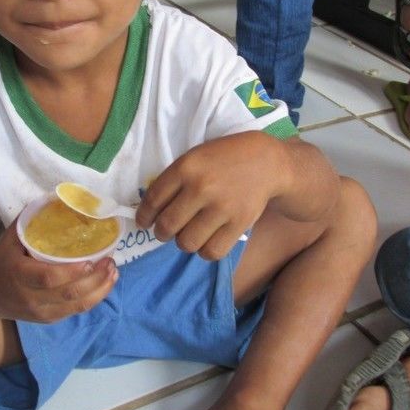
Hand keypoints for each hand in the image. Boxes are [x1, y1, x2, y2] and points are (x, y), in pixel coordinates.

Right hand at [0, 220, 118, 322]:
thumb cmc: (1, 262)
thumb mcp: (9, 239)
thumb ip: (30, 221)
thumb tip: (57, 198)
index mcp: (19, 276)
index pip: (49, 278)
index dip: (72, 272)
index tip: (92, 259)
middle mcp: (30, 298)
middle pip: (69, 294)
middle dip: (95, 279)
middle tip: (111, 261)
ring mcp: (40, 312)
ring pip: (76, 306)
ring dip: (100, 290)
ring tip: (113, 272)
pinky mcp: (48, 319)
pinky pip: (75, 311)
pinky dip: (94, 298)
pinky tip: (105, 284)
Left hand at [135, 133, 278, 259]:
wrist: (266, 162)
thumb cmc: (224, 159)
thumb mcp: (195, 158)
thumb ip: (174, 181)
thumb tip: (151, 212)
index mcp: (186, 167)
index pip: (153, 200)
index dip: (144, 216)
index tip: (144, 223)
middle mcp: (201, 187)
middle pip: (167, 225)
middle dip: (161, 233)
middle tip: (166, 231)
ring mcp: (221, 207)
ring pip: (187, 243)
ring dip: (184, 242)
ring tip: (190, 233)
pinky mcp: (239, 223)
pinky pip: (211, 252)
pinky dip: (205, 251)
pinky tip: (207, 239)